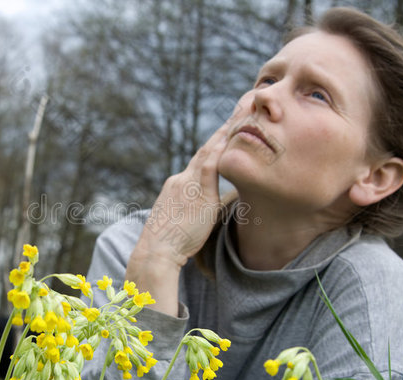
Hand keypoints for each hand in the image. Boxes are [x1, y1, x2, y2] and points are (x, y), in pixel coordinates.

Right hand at [126, 121, 231, 314]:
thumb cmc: (173, 244)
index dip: (217, 143)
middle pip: (208, 148)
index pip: (202, 160)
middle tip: (243, 105)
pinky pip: (212, 164)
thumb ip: (211, 208)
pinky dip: (224, 148)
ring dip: (229, 129)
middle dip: (226, 127)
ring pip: (211, 150)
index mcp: (180, 185)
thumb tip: (235, 202)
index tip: (230, 128)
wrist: (157, 251)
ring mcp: (188, 182)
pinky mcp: (196, 191)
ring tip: (245, 110)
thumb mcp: (191, 222)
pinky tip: (237, 134)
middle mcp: (182, 178)